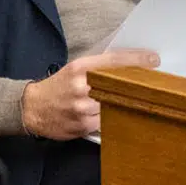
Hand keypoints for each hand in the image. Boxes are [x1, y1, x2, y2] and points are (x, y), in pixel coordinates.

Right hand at [20, 49, 159, 139]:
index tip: (153, 58)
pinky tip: (116, 114)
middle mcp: (80, 87)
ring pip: (115, 106)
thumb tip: (126, 67)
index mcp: (78, 69)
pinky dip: (113, 117)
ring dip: (125, 103)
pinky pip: (107, 122)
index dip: (135, 59)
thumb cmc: (56, 86)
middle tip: (153, 82)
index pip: (112, 61)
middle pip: (118, 85)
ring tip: (135, 100)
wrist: (32, 108)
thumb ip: (96, 68)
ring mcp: (81, 109)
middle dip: (136, 84)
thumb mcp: (73, 69)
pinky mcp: (82, 126)